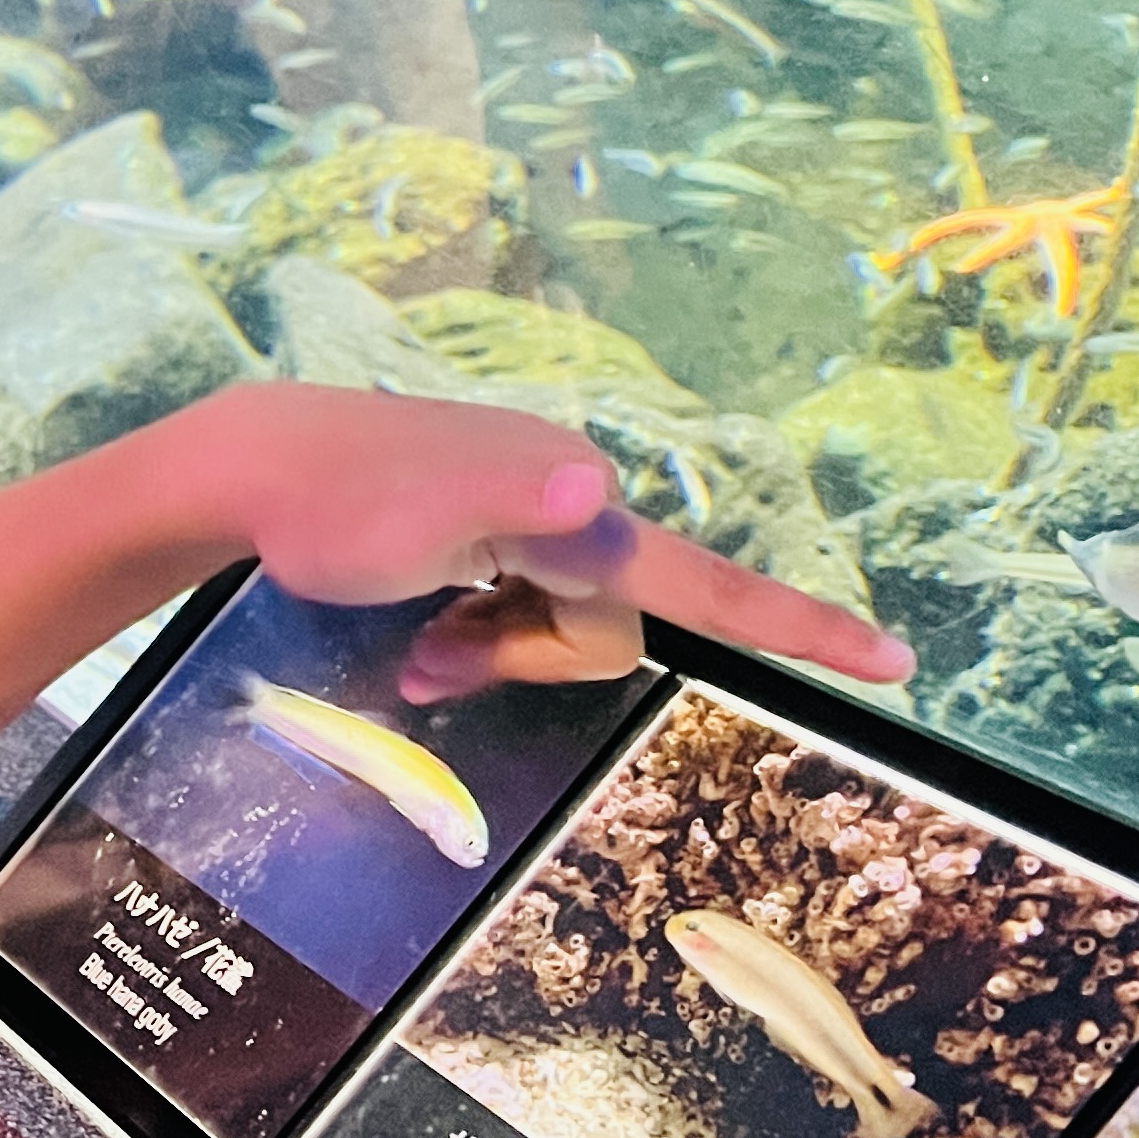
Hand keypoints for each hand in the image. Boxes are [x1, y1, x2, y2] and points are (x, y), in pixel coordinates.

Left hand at [164, 385, 910, 704]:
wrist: (246, 474)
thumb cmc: (328, 504)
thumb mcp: (416, 518)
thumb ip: (508, 500)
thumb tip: (593, 486)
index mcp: (572, 505)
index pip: (705, 582)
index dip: (800, 627)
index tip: (892, 660)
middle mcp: (564, 502)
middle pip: (609, 625)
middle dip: (535, 662)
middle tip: (441, 663)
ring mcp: (524, 515)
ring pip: (560, 626)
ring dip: (497, 658)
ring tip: (420, 656)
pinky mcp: (484, 531)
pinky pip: (516, 610)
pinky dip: (475, 640)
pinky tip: (420, 643)